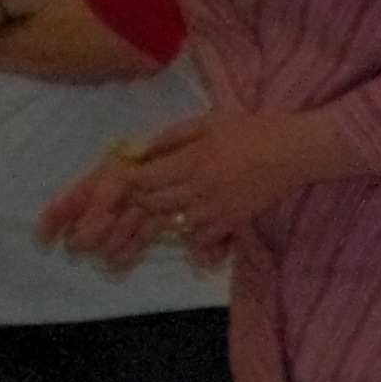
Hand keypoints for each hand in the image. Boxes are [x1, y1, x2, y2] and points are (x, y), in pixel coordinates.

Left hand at [40, 110, 332, 271]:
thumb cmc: (250, 130)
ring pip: (166, 227)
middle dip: (113, 221)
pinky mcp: (230, 223)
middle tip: (82, 239)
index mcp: (187, 159)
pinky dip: (185, 244)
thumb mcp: (206, 122)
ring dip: (138, 240)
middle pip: (144, 208)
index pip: (135, 179)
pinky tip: (169, 247)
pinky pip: (198, 240)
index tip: (87, 204)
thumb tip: (134, 151)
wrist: (298, 150)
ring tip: (110, 258)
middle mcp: (196, 186)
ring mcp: (213, 208)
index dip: (106, 194)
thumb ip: (168, 138)